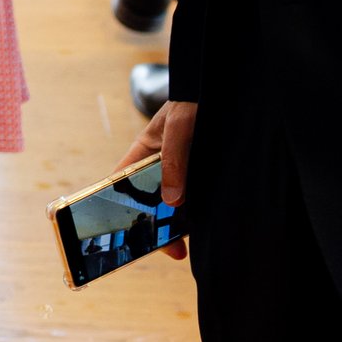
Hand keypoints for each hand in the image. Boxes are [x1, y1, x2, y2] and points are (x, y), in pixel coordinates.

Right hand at [115, 99, 196, 260]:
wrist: (223, 91)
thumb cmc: (192, 101)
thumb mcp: (179, 128)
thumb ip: (173, 161)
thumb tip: (171, 202)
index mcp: (143, 152)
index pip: (121, 183)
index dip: (118, 207)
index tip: (123, 230)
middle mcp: (160, 166)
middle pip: (150, 201)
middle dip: (155, 226)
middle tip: (167, 249)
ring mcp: (182, 172)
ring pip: (175, 204)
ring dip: (178, 224)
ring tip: (183, 248)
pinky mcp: (203, 177)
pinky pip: (197, 199)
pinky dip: (199, 215)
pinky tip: (204, 229)